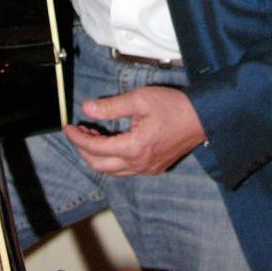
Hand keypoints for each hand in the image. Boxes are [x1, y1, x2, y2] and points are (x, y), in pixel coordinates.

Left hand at [64, 86, 206, 175]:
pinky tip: (112, 141)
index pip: (95, 148)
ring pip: (112, 171)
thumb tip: (87, 109)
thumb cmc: (174, 106)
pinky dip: (112, 158)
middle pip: (99, 165)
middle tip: (78, 131)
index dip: (77, 138)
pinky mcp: (153, 168)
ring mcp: (147, 169)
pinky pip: (125, 170)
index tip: (68, 128)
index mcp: (134, 148)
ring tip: (93, 134)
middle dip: (83, 149)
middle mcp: (139, 164)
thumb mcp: (140, 99)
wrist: (203, 118)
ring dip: (97, 155)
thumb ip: (111, 106)